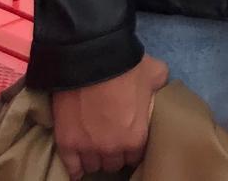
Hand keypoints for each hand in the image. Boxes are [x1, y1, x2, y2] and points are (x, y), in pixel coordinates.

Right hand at [51, 54, 168, 178]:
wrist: (92, 60)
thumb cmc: (127, 67)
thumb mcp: (155, 73)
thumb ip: (160, 85)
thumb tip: (160, 86)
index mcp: (136, 136)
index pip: (135, 156)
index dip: (132, 147)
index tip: (129, 140)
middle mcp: (113, 148)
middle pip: (113, 162)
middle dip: (114, 153)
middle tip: (111, 140)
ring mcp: (88, 147)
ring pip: (93, 165)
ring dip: (95, 157)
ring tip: (95, 147)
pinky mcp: (67, 142)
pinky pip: (71, 167)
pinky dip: (74, 167)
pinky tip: (78, 165)